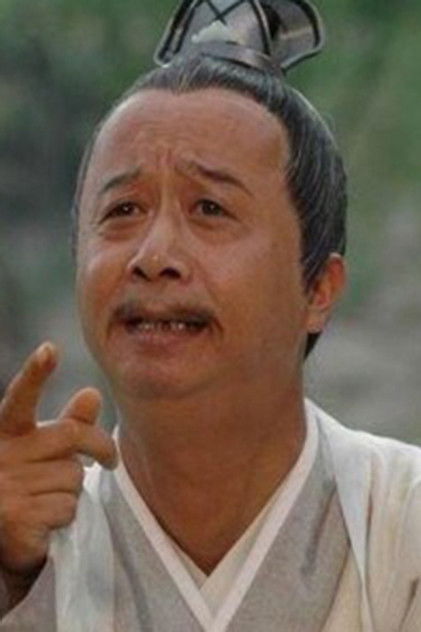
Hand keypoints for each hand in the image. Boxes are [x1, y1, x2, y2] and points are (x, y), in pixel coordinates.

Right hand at [0, 342, 116, 585]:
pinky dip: (65, 516)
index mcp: (4, 433)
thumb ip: (66, 425)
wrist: (1, 544)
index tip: (50, 349)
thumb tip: (92, 392)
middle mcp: (2, 455)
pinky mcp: (18, 517)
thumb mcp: (41, 453)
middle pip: (71, 435)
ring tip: (48, 501)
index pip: (20, 399)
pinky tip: (44, 523)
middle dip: (100, 445)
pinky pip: (68, 507)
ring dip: (72, 490)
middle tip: (110, 460)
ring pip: (73, 476)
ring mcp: (7, 487)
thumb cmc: (24, 487)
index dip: (35, 374)